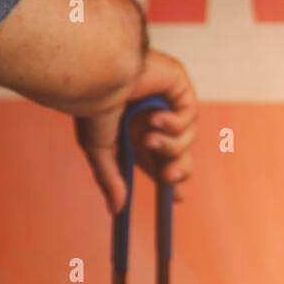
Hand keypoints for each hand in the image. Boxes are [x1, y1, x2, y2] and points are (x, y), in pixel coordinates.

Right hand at [75, 49, 196, 214]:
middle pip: (181, 156)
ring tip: (149, 137)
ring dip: (170, 146)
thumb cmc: (93, 102)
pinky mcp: (179, 86)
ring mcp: (168, 102)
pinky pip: (190, 117)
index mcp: (136, 133)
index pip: (162, 162)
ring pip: (187, 141)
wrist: (99, 72)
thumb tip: (116, 211)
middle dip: (178, 170)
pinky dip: (174, 123)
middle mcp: (154, 119)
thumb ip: (110, 179)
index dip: (172, 181)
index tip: (175, 198)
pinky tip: (155, 116)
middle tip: (168, 177)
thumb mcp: (99, 148)